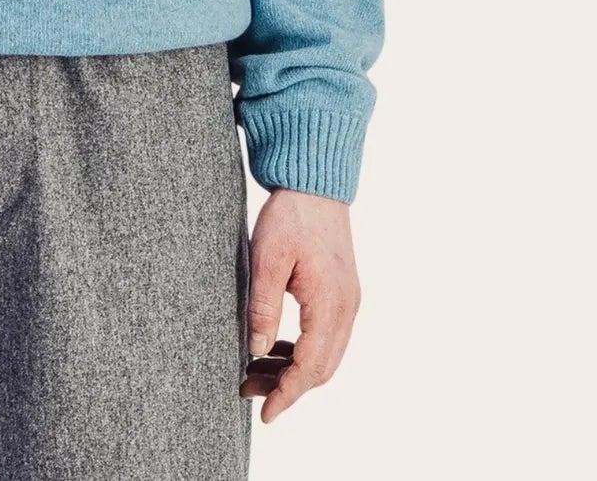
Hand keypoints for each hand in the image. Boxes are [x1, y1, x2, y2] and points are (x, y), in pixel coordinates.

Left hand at [239, 186, 360, 424]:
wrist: (315, 183)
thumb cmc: (291, 216)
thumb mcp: (266, 258)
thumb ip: (263, 307)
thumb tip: (257, 351)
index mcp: (329, 304)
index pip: (309, 367)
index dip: (286, 394)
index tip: (264, 413)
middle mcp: (346, 308)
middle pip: (321, 369)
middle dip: (286, 386)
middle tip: (248, 389)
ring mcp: (348, 301)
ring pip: (326, 355)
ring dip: (294, 369)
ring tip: (256, 371)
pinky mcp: (342, 292)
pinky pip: (328, 336)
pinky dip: (303, 350)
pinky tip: (277, 348)